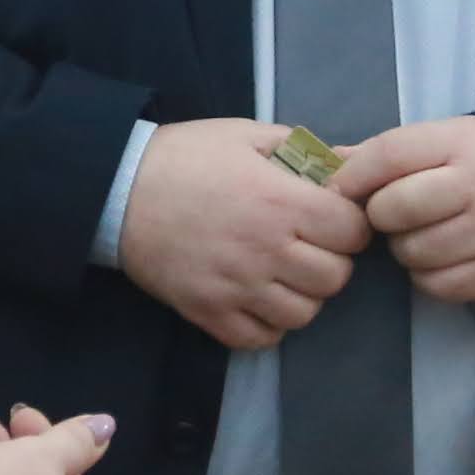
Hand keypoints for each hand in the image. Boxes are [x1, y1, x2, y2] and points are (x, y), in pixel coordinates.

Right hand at [117, 117, 371, 350]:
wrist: (118, 189)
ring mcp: (237, 289)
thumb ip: (307, 150)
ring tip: (283, 273)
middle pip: (335, 277)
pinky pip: (262, 338)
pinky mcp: (209, 314)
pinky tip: (259, 298)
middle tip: (309, 245)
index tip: (332, 217)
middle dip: (331, 259)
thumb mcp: (248, 136)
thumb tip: (356, 160)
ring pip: (304, 314)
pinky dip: (268, 324)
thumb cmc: (188, 156)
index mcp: (281, 202)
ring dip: (302, 294)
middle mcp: (265, 251)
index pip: (353, 231)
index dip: (349, 223)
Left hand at [334, 115, 474, 304]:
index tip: (338, 190)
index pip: (389, 155)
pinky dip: (427, 275)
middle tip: (394, 214)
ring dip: (405, 247)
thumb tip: (325, 165)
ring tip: (423, 233)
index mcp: (461, 142)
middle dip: (382, 215)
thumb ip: (383, 154)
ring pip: (411, 252)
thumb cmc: (473, 164)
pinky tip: (441, 255)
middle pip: (394, 208)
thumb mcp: (438, 142)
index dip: (353, 175)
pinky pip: (434, 285)